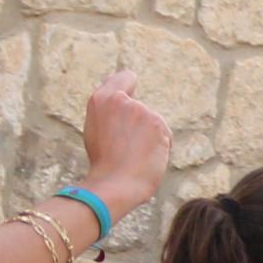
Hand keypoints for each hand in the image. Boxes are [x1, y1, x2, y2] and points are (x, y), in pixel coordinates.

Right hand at [74, 68, 171, 211]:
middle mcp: (121, 100)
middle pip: (142, 109)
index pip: (126, 77)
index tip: (132, 95)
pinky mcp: (158, 124)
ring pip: (154, 124)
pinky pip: (165, 137)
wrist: (113, 185)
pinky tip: (146, 159)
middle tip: (124, 147)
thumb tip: (125, 99)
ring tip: (132, 156)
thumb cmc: (104, 164)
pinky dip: (160, 149)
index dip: (131, 86)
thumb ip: (111, 111)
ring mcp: (141, 111)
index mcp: (101, 99)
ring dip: (150, 139)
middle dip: (139, 125)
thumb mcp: (98, 129)